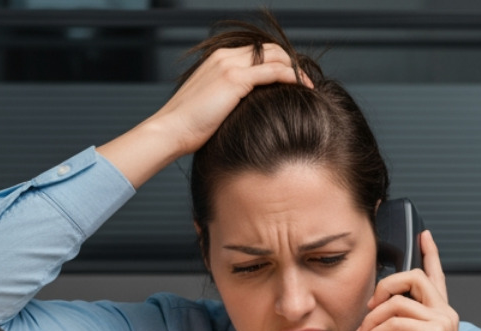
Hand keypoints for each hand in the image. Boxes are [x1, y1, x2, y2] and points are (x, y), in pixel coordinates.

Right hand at [99, 44, 310, 186]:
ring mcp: (229, 65)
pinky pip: (273, 71)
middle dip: (291, 62)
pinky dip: (291, 77)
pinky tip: (302, 88)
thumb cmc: (190, 126)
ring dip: (295, 69)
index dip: (279, 62)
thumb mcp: (213, 104)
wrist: (171, 130)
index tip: (293, 79)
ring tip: (308, 86)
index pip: (257, 51)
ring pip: (275, 56)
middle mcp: (224, 56)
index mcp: (218, 59)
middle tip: (305, 82)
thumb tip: (251, 107)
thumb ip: (230, 97)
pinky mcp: (235, 79)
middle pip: (269, 49)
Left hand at [351, 230, 480, 330]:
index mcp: (441, 315)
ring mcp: (441, 322)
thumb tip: (379, 321)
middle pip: (413, 276)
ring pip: (398, 300)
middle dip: (384, 286)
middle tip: (369, 307)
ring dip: (371, 317)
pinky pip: (394, 321)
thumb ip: (402, 329)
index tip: (424, 234)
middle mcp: (445, 314)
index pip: (437, 276)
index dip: (431, 253)